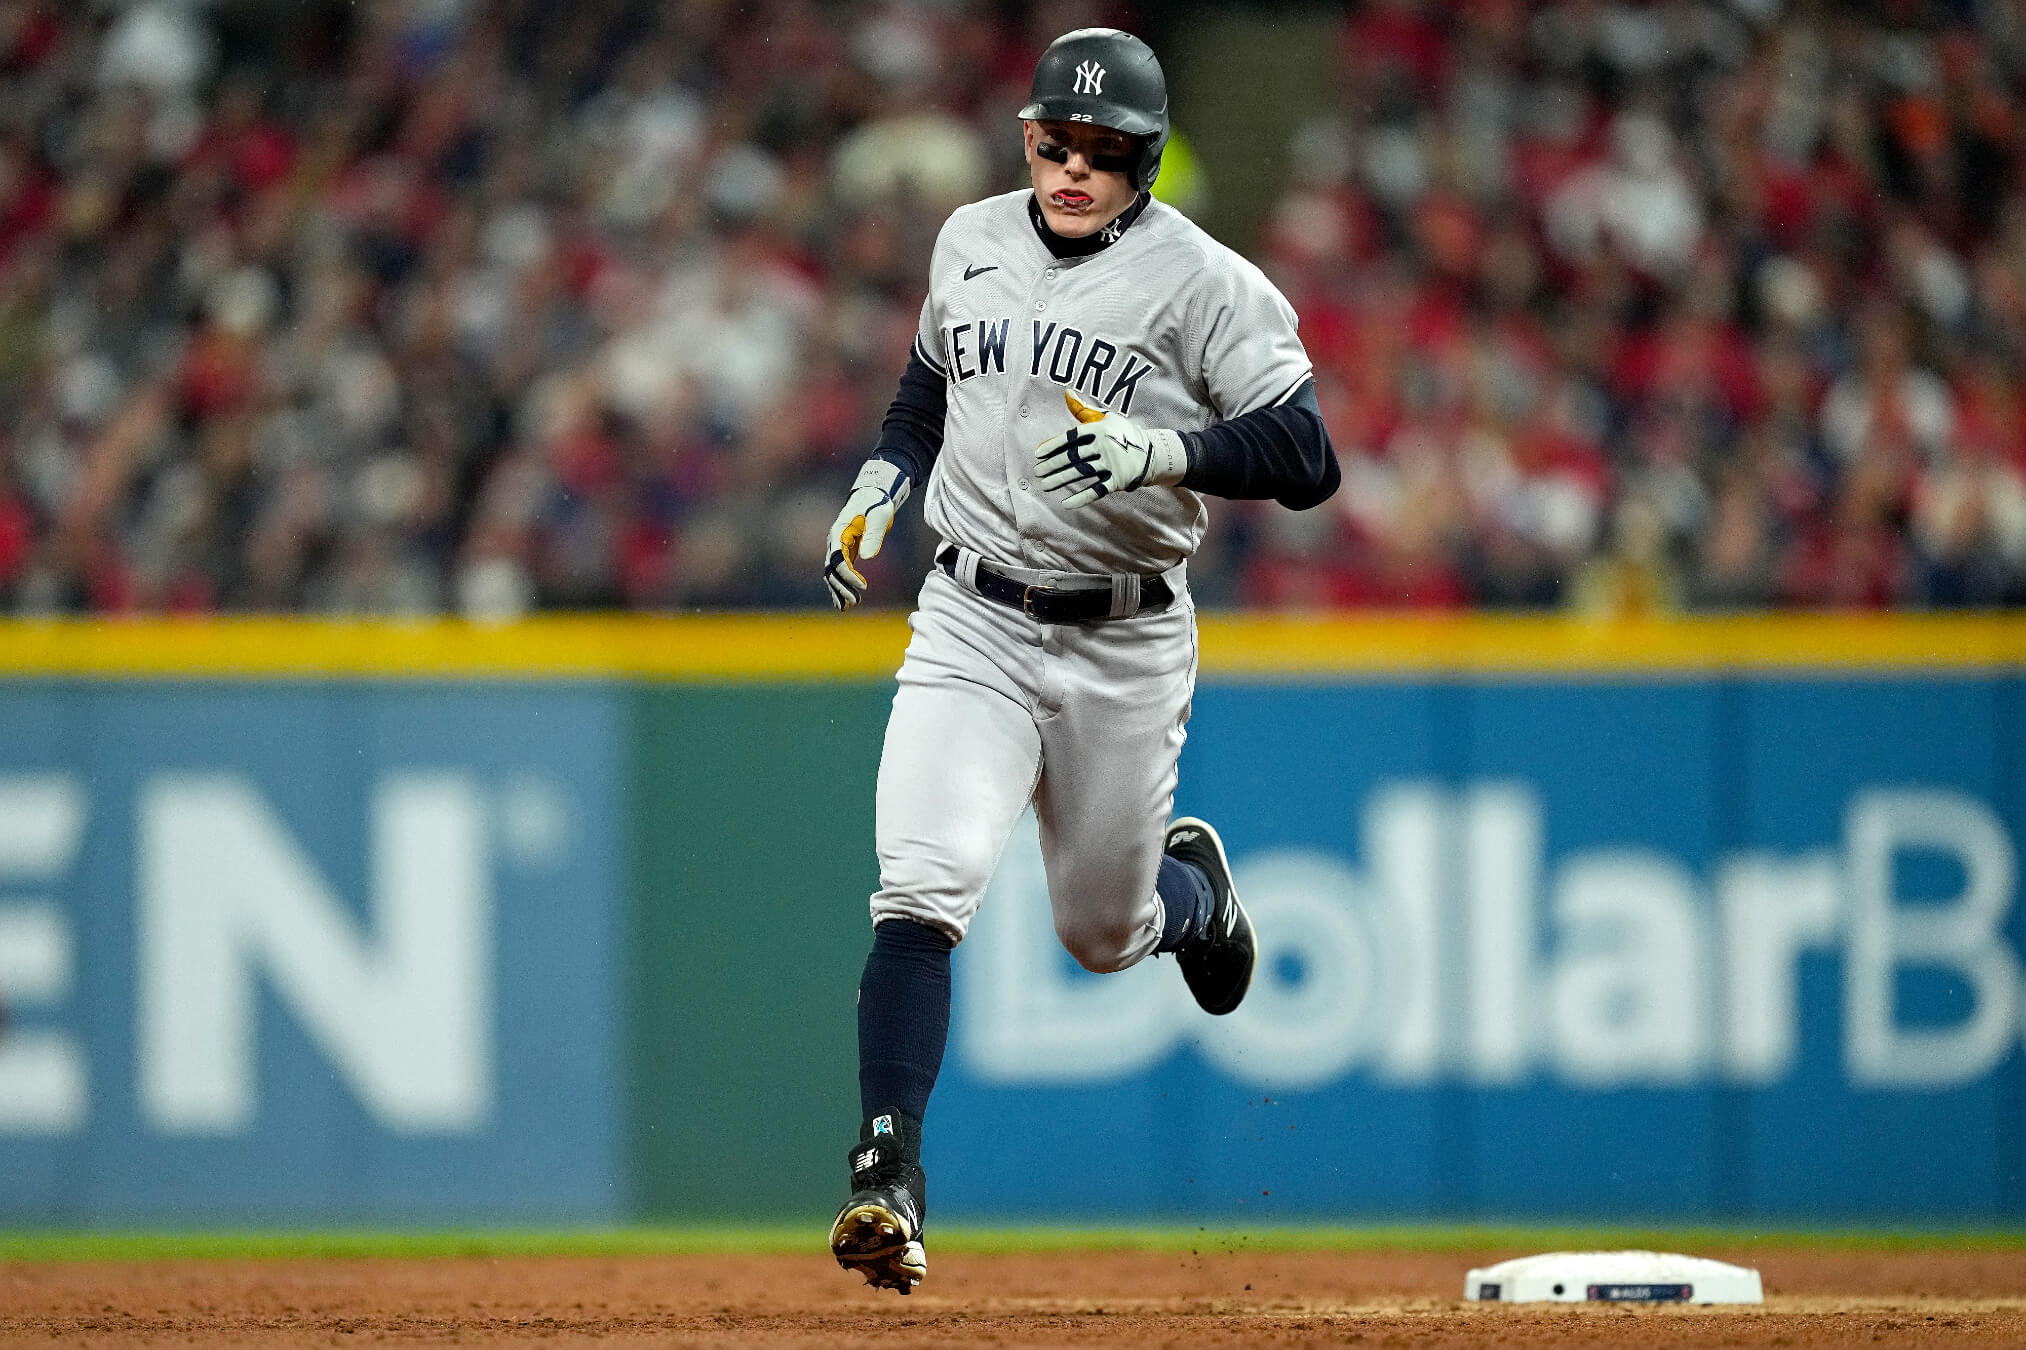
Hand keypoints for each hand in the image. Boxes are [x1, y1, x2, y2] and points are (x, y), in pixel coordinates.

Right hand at [824, 458, 911, 608]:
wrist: (873, 496)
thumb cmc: (876, 504)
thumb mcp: (878, 517)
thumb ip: (873, 536)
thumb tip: (868, 557)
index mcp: (839, 532)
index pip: (839, 559)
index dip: (849, 575)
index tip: (864, 586)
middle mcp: (834, 542)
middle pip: (832, 570)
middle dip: (841, 587)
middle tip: (855, 602)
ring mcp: (838, 548)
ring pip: (832, 574)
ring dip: (839, 591)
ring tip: (848, 607)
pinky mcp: (845, 553)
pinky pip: (839, 573)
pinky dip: (841, 587)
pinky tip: (845, 602)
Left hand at [1034, 393, 1186, 508]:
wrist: (1152, 453)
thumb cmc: (1123, 434)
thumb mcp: (1107, 418)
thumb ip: (1084, 410)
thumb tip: (1067, 393)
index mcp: (1099, 430)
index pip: (1071, 438)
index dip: (1053, 445)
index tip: (1038, 453)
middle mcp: (1104, 446)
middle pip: (1073, 457)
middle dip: (1053, 465)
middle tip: (1038, 472)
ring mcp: (1111, 465)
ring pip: (1081, 473)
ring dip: (1061, 480)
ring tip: (1045, 485)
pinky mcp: (1117, 481)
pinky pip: (1096, 491)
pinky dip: (1081, 498)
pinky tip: (1066, 503)